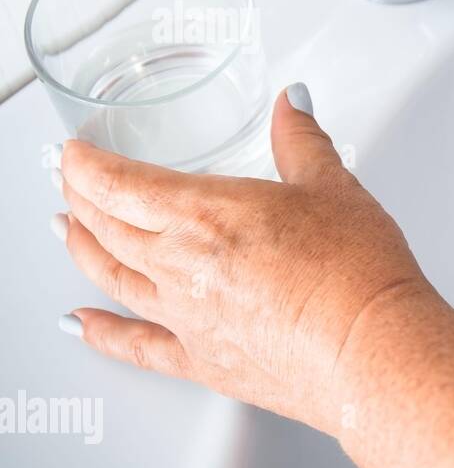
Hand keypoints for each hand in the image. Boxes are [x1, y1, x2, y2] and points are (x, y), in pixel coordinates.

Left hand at [53, 85, 434, 433]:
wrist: (371, 350)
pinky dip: (100, 333)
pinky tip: (80, 326)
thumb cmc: (356, 274)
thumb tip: (290, 106)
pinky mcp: (203, 361)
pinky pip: (135, 346)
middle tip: (69, 183)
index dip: (85, 164)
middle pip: (106, 226)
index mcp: (205, 213)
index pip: (119, 182)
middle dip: (80, 198)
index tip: (75, 152)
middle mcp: (181, 264)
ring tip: (69, 232)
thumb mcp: (334, 188)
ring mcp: (186, 317)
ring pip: (111, 278)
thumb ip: (302, 142)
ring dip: (82, 250)